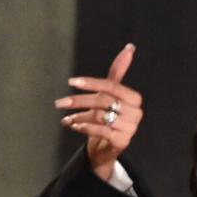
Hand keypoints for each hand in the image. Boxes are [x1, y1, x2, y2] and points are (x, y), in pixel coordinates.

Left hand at [55, 43, 142, 180]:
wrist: (106, 148)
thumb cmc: (108, 119)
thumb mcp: (111, 95)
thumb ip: (117, 73)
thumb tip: (129, 47)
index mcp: (134, 98)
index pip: (111, 85)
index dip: (91, 82)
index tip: (72, 82)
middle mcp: (136, 112)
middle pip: (102, 101)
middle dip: (79, 101)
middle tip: (60, 103)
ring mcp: (130, 128)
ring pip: (99, 116)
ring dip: (79, 116)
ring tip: (67, 118)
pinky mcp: (122, 141)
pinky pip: (101, 131)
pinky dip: (85, 128)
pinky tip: (74, 126)